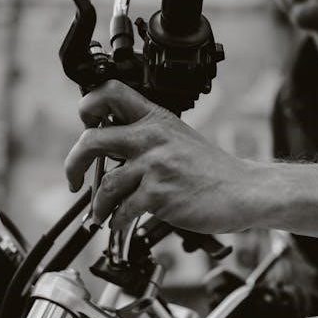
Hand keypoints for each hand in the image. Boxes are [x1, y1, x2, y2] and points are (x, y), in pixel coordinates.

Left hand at [65, 80, 260, 235]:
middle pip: (92, 139)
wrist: (243, 190)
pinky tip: (118, 225)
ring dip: (98, 205)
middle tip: (74, 179)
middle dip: (74, 163)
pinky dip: (116, 222)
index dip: (89, 105)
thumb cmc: (211, 168)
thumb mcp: (178, 138)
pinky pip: (123, 210)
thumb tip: (109, 150)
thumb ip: (145, 138)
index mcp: (156, 118)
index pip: (111, 92)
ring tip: (100, 214)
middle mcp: (152, 137)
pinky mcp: (159, 194)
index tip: (85, 125)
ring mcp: (155, 165)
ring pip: (106, 184)